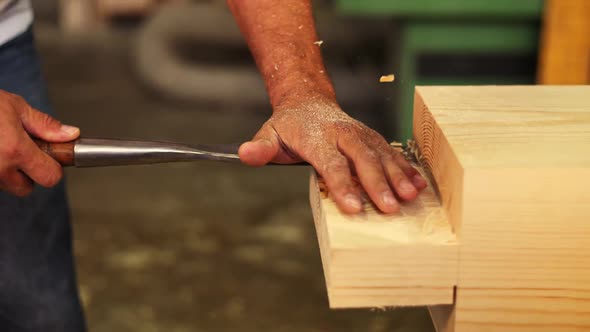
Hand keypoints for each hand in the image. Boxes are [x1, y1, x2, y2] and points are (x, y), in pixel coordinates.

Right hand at [0, 90, 79, 195]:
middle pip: (25, 188)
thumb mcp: (14, 106)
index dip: (52, 168)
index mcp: (15, 150)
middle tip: (17, 151)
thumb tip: (70, 135)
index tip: (48, 159)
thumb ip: (44, 124)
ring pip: (4, 186)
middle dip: (25, 173)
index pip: (50, 177)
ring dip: (4, 172)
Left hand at [239, 95, 426, 213]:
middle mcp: (342, 134)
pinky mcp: (372, 137)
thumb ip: (261, 148)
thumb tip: (245, 154)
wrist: (310, 100)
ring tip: (410, 197)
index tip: (353, 207)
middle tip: (389, 207)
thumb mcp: (270, 134)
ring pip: (381, 154)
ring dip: (397, 176)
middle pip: (362, 159)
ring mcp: (360, 134)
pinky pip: (391, 151)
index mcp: (317, 137)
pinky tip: (419, 184)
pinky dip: (406, 167)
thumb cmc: (290, 125)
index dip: (342, 185)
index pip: (331, 163)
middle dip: (377, 184)